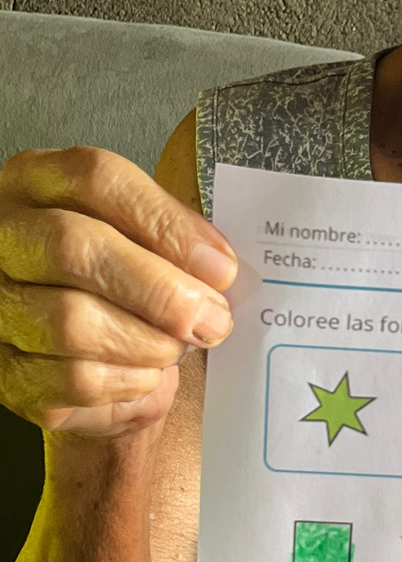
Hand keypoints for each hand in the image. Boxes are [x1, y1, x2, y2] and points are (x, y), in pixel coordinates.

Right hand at [0, 146, 237, 438]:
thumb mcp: (140, 235)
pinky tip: (145, 372)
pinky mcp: (5, 370)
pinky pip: (73, 380)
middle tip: (211, 319)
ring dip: (147, 343)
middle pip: (75, 248)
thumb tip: (215, 268)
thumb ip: (173, 236)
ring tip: (176, 347)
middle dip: (159, 291)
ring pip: (72, 323)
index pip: (97, 179)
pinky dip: (128, 381)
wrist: (82, 348)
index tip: (220, 267)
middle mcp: (3, 235)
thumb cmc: (115, 279)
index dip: (166, 224)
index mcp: (37, 182)